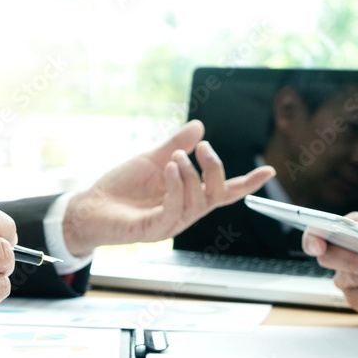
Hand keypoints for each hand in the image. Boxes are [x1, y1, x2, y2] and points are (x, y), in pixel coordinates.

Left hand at [62, 120, 275, 255]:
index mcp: (188, 197)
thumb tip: (199, 127)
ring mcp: (171, 223)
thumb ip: (176, 144)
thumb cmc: (120, 189)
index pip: (224, 192)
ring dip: (191, 175)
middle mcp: (185, 213)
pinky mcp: (153, 230)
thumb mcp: (152, 158)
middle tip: (204, 148)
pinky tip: (170, 168)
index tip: (269, 170)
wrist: (89, 207)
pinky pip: (175, 210)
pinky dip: (176, 186)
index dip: (247, 183)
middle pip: (217, 195)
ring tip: (176, 156)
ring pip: (198, 202)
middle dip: (216, 170)